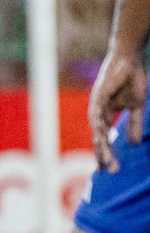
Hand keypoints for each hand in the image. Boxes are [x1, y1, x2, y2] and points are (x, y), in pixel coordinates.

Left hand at [90, 52, 147, 171]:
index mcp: (107, 115)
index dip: (106, 153)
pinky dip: (98, 127)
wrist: (130, 60)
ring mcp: (96, 105)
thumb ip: (134, 124)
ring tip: (106, 160)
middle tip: (107, 171)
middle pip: (99, 138)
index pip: (105, 138)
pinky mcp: (97, 97)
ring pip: (97, 130)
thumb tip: (134, 144)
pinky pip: (97, 115)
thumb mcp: (136, 107)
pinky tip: (100, 139)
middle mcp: (98, 112)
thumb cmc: (132, 81)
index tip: (109, 169)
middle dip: (103, 155)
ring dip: (101, 146)